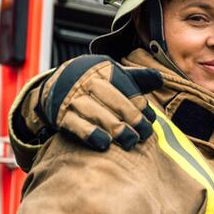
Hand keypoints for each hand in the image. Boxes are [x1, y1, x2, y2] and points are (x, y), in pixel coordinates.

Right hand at [35, 55, 162, 150]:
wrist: (54, 86)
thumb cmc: (95, 83)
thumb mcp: (114, 75)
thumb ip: (137, 78)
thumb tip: (159, 79)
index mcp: (103, 69)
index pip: (125, 86)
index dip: (140, 104)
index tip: (150, 120)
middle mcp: (86, 81)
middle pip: (112, 99)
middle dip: (131, 117)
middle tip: (144, 134)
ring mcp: (72, 98)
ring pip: (96, 112)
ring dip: (115, 128)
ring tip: (130, 141)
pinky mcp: (60, 115)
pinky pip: (76, 125)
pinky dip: (91, 134)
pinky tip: (104, 144)